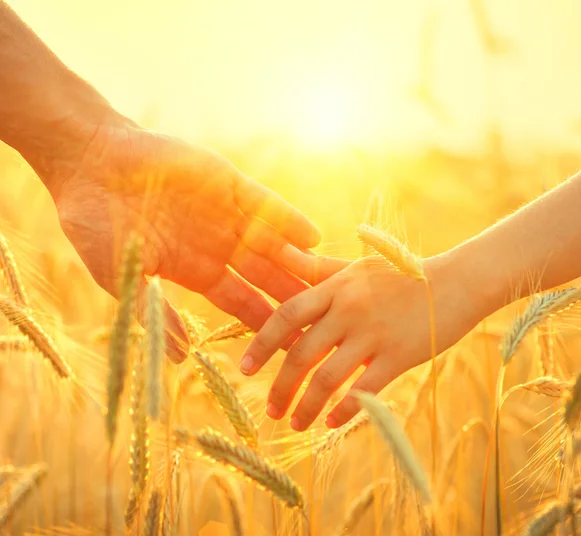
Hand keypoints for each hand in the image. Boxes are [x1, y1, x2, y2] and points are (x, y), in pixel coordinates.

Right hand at [42, 118, 319, 362]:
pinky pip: (266, 205)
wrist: (89, 163)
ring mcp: (226, 214)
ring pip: (275, 244)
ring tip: (334, 284)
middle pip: (269, 278)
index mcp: (197, 271)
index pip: (244, 304)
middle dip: (298, 298)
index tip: (297, 346)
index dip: (269, 323)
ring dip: (302, 263)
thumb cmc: (96, 224)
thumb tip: (181, 358)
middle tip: (331, 321)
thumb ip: (155, 313)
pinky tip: (312, 238)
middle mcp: (219, 246)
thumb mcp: (124, 277)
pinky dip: (288, 220)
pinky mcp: (228, 183)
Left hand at [242, 246, 480, 429]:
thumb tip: (283, 259)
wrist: (455, 282)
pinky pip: (364, 390)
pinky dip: (343, 410)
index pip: (286, 315)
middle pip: (301, 354)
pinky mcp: (398, 356)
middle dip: (280, 387)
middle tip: (270, 410)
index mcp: (336, 288)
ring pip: (328, 379)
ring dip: (306, 407)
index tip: (244, 369)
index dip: (261, 344)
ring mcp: (373, 334)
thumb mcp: (356, 267)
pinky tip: (331, 423)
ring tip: (295, 423)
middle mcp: (349, 310)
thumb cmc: (400, 275)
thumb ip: (318, 268)